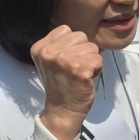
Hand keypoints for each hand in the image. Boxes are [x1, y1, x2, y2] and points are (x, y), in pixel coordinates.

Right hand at [32, 25, 102, 139]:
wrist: (62, 110)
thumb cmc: (60, 84)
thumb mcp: (50, 60)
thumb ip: (59, 45)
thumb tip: (80, 35)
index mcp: (40, 47)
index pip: (66, 29)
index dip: (72, 44)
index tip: (67, 60)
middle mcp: (49, 52)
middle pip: (81, 36)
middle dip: (84, 51)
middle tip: (75, 68)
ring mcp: (64, 60)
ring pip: (92, 47)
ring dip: (91, 60)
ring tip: (81, 74)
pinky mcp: (79, 70)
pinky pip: (98, 60)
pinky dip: (97, 69)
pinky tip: (87, 79)